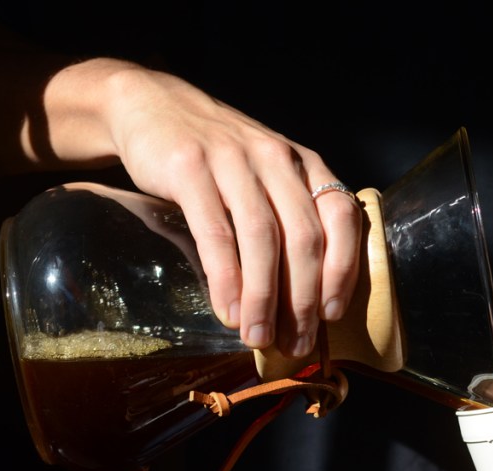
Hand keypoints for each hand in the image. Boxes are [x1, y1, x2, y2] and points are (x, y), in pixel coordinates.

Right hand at [89, 63, 362, 356]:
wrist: (149, 105)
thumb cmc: (215, 155)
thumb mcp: (263, 173)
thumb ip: (286, 217)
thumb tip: (304, 299)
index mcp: (303, 163)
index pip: (341, 216)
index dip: (343, 269)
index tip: (333, 314)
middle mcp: (276, 159)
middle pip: (304, 238)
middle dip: (303, 300)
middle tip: (296, 343)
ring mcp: (234, 160)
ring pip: (263, 240)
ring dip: (265, 298)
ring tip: (259, 337)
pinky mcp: (191, 169)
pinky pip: (217, 235)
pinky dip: (227, 280)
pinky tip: (229, 311)